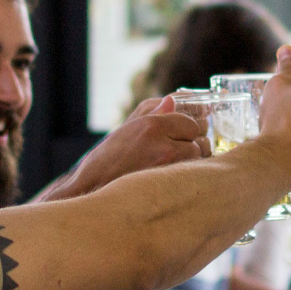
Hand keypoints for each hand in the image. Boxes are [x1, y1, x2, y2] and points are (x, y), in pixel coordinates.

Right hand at [42, 97, 206, 200]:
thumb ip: (153, 114)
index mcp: (150, 125)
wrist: (91, 189)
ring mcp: (166, 162)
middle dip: (193, 143)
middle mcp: (161, 140)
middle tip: (182, 150)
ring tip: (176, 164)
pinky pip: (193, 173)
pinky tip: (176, 176)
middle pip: (198, 138)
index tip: (185, 134)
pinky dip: (189, 173)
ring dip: (193, 159)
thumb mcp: (127, 129)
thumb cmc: (106, 161)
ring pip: (199, 156)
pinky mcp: (168, 180)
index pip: (189, 122)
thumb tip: (172, 100)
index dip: (189, 129)